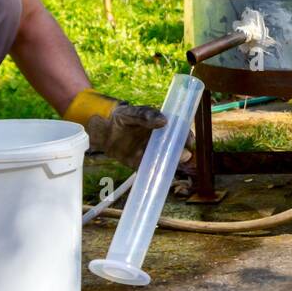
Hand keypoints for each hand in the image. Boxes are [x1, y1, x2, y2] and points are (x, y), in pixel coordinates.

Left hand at [66, 90, 195, 170]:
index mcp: (162, 127)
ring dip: (172, 166)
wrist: (102, 130)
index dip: (187, 137)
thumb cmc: (120, 117)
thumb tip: (164, 121)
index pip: (180, 132)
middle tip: (183, 156)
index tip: (189, 143)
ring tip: (172, 166)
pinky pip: (151, 170)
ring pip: (167, 161)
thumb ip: (146, 115)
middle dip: (182, 154)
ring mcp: (151, 153)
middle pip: (177, 149)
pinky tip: (158, 177)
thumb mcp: (132, 113)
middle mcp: (160, 141)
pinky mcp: (141, 164)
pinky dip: (156, 175)